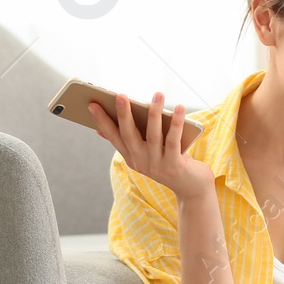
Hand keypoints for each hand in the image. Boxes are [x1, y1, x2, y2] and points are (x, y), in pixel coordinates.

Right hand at [87, 91, 213, 201]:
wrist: (192, 189)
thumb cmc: (170, 163)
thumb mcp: (147, 154)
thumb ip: (130, 141)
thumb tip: (103, 129)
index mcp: (132, 157)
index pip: (113, 137)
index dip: (102, 122)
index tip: (91, 105)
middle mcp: (141, 162)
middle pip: (129, 135)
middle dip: (123, 114)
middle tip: (120, 95)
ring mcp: (157, 165)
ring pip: (153, 135)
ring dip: (155, 113)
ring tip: (158, 94)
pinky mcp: (174, 165)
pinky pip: (174, 140)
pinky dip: (176, 123)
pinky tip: (180, 108)